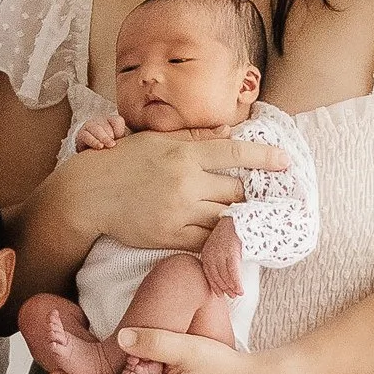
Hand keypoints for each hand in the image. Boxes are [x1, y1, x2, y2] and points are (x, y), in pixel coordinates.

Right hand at [68, 130, 288, 256]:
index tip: (285, 162)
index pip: (234, 154)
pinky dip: (218, 240)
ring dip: (237, 219)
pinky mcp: (169, 236)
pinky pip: (205, 242)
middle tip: (262, 197)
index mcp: (184, 154)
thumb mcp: (157, 141)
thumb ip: (194, 138)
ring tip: (247, 219)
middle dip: (249, 195)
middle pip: (235, 191)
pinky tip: (226, 237)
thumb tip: (229, 132)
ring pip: (224, 218)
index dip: (264, 158)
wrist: (88, 195)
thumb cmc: (122, 162)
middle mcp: (185, 182)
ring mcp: (178, 211)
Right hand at [73, 114, 127, 152]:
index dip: (119, 130)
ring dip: (102, 137)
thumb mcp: (121, 142)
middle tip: (113, 144)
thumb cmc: (111, 146)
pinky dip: (93, 141)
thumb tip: (138, 140)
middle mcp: (100, 120)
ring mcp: (90, 125)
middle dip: (109, 134)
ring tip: (108, 146)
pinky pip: (86, 135)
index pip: (117, 121)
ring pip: (96, 128)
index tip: (120, 138)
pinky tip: (99, 146)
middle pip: (105, 124)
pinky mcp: (82, 133)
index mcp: (112, 120)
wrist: (94, 153)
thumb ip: (127, 140)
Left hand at [201, 212, 244, 297]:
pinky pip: (233, 271)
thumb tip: (222, 276)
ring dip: (232, 287)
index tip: (219, 294)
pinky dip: (237, 283)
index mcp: (206, 252)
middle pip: (217, 276)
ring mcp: (220, 252)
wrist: (240, 218)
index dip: (214, 285)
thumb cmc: (232, 234)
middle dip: (225, 288)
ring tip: (238, 293)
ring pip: (225, 275)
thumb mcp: (221, 246)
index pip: (208, 273)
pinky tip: (241, 290)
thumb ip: (219, 259)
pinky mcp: (231, 251)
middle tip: (232, 295)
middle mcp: (211, 253)